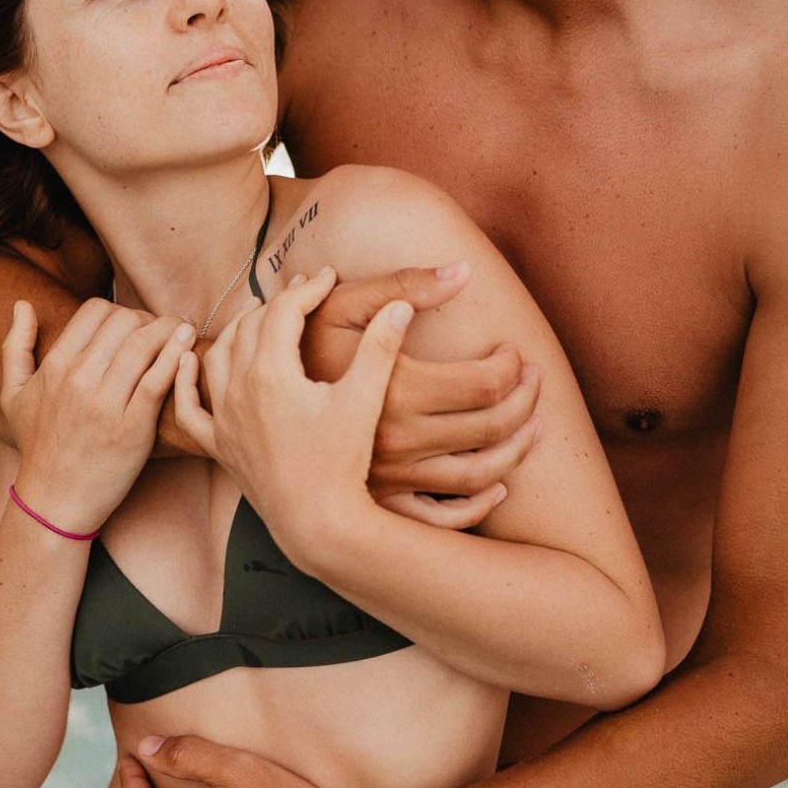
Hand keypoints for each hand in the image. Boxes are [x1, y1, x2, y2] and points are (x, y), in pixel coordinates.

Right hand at [1, 298, 193, 531]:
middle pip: (124, 321)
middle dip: (148, 318)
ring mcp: (106, 404)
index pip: (96, 310)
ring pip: (144, 344)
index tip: (133, 325)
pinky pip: (158, 380)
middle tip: (161, 329)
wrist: (55, 499)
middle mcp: (79, 380)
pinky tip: (188, 344)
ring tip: (182, 330)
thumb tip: (22, 304)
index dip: (120, 310)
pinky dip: (176, 355)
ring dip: (169, 329)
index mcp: (55, 366)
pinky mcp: (133, 428)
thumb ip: (16, 346)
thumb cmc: (38, 444)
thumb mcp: (13, 394)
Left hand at [174, 268, 411, 534]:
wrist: (318, 523)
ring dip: (236, 330)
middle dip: (276, 303)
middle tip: (301, 292)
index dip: (307, 288)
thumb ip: (380, 348)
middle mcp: (238, 390)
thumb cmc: (343, 463)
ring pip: (217, 357)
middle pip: (249, 327)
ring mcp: (224, 419)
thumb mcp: (364, 400)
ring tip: (258, 316)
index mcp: (271, 373)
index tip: (327, 277)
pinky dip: (185, 381)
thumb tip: (400, 306)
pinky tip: (187, 362)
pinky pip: (189, 409)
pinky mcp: (220, 446)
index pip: (284, 311)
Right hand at [301, 262, 542, 527]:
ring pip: (480, 473)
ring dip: (517, 449)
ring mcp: (395, 474)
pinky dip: (480, 505)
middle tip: (534, 379)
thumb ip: (402, 286)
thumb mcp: (341, 308)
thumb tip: (463, 271)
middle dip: (526, 399)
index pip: (486, 383)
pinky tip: (499, 486)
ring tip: (533, 424)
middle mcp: (401, 438)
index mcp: (397, 389)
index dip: (511, 365)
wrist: (253, 415)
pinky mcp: (384, 498)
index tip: (511, 350)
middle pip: (492, 427)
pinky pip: (444, 516)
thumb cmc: (299, 356)